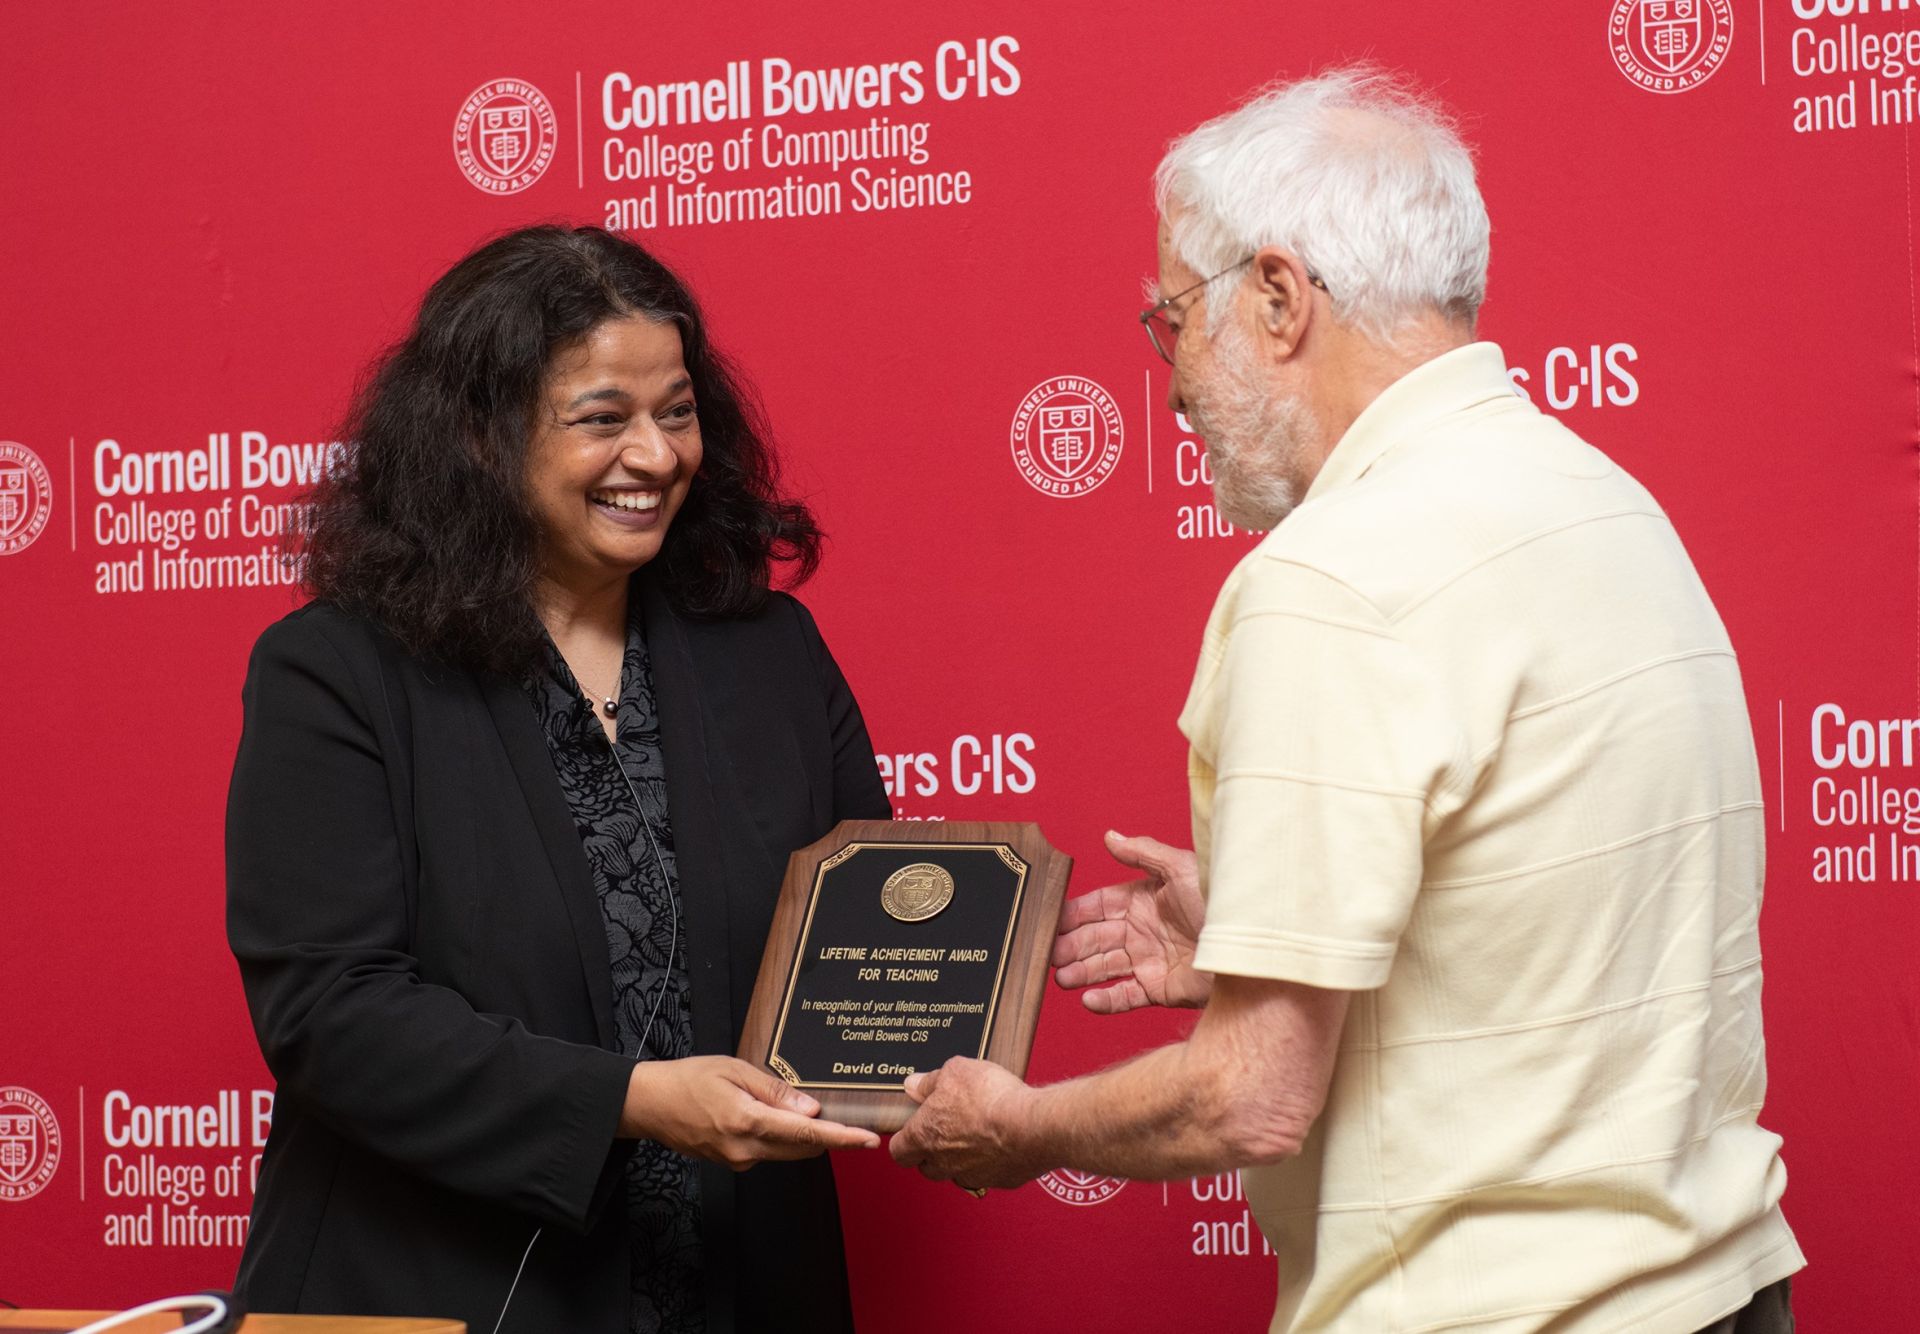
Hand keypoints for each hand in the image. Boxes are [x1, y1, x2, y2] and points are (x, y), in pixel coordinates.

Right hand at [621, 1056, 878, 1169]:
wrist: (649, 1105)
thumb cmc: (688, 1080)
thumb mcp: (734, 1071)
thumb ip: (775, 1091)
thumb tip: (811, 1108)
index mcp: (747, 1122)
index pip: (806, 1133)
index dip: (842, 1137)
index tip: (869, 1140)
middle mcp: (745, 1149)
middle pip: (803, 1147)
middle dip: (829, 1135)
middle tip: (847, 1115)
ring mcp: (738, 1160)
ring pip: (788, 1151)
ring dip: (806, 1135)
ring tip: (806, 1108)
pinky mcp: (733, 1162)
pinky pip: (769, 1151)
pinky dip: (782, 1136)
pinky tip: (774, 1114)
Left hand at [889, 1058, 1046, 1190]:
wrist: (1032, 1125)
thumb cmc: (991, 1099)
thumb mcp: (954, 1072)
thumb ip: (930, 1081)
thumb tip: (915, 1085)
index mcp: (925, 1137)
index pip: (898, 1151)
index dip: (903, 1139)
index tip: (911, 1128)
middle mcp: (944, 1163)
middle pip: (926, 1166)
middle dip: (931, 1150)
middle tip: (945, 1127)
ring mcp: (972, 1175)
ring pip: (957, 1172)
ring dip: (961, 1156)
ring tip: (977, 1130)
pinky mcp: (1000, 1180)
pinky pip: (988, 1172)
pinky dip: (991, 1159)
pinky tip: (1001, 1138)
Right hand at [1051, 830, 1210, 1011]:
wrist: (1247, 950)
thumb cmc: (1220, 904)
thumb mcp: (1181, 868)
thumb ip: (1143, 851)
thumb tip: (1109, 835)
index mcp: (1143, 900)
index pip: (1098, 906)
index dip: (1074, 914)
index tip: (1052, 920)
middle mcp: (1142, 930)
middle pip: (1095, 938)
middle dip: (1071, 946)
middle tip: (1050, 953)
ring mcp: (1148, 960)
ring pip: (1104, 967)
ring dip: (1081, 973)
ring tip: (1062, 977)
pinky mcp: (1158, 989)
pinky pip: (1125, 995)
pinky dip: (1105, 1000)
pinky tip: (1088, 999)